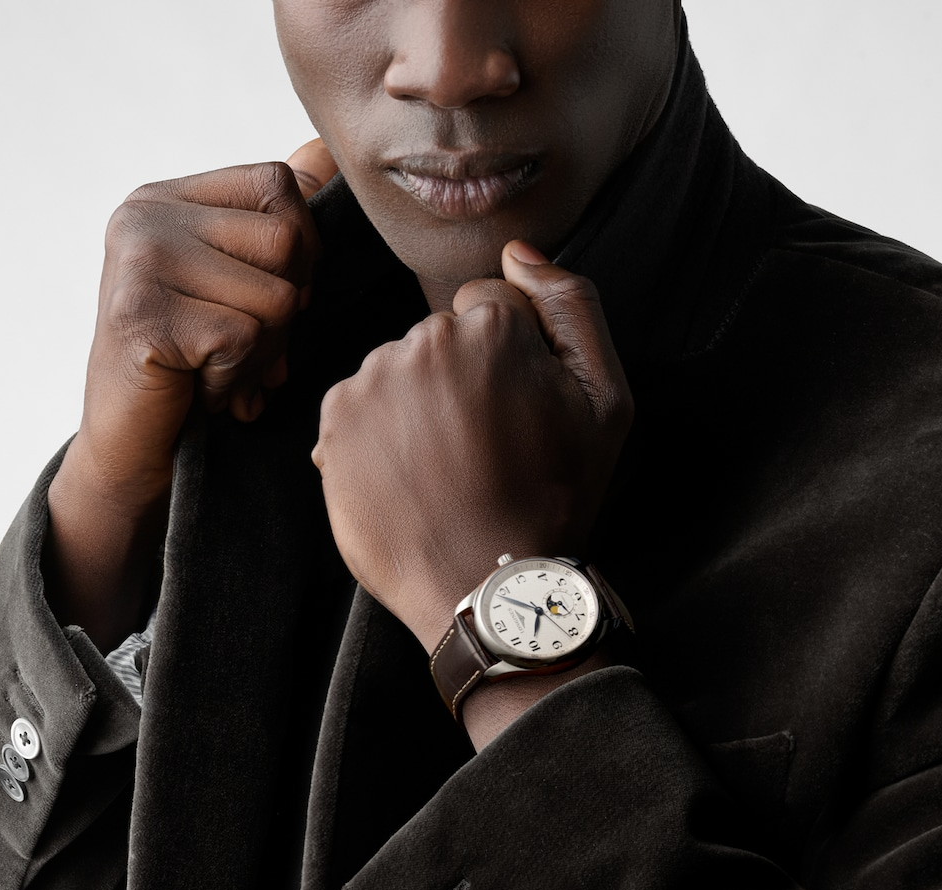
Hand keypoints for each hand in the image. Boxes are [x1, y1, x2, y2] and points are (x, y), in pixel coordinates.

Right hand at [67, 138, 335, 518]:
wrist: (134, 447)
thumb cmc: (194, 366)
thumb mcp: (236, 284)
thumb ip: (272, 219)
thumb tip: (325, 151)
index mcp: (167, 199)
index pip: (278, 185)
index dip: (301, 251)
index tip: (265, 298)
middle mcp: (144, 217)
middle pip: (286, 241)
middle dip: (286, 310)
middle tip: (240, 346)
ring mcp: (137, 264)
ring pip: (275, 297)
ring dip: (262, 352)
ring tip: (216, 367)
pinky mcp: (142, 317)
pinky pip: (244, 340)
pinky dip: (235, 379)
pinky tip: (200, 388)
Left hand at [312, 240, 632, 652]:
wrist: (486, 585)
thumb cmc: (554, 499)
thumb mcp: (606, 401)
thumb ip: (572, 306)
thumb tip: (518, 253)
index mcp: (489, 326)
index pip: (490, 308)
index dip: (510, 363)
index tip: (514, 416)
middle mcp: (422, 340)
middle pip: (440, 338)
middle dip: (458, 381)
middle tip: (481, 450)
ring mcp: (372, 381)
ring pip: (398, 371)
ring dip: (415, 408)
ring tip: (443, 471)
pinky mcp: (335, 422)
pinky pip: (358, 406)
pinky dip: (377, 435)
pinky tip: (408, 477)